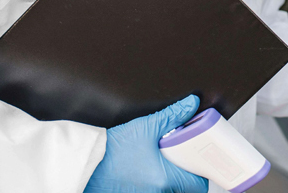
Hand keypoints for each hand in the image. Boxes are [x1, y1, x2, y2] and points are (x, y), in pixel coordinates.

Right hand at [85, 95, 208, 192]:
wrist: (86, 162)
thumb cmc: (112, 149)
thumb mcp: (146, 127)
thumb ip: (172, 115)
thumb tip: (191, 103)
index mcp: (165, 177)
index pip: (197, 185)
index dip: (201, 173)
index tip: (198, 162)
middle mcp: (157, 192)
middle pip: (184, 189)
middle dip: (186, 176)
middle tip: (182, 160)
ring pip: (168, 191)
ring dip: (170, 180)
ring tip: (163, 163)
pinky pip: (152, 191)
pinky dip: (154, 183)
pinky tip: (148, 170)